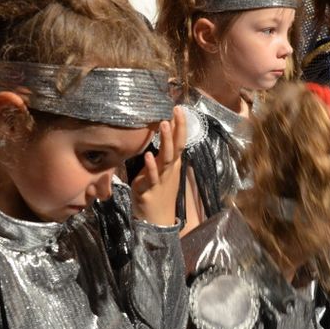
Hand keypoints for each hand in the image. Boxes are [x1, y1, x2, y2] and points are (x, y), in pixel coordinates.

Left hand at [131, 106, 187, 225]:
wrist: (158, 220)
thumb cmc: (159, 193)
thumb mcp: (163, 172)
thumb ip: (163, 156)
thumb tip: (160, 137)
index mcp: (173, 165)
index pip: (180, 142)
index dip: (180, 126)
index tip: (178, 108)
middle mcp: (169, 170)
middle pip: (176, 147)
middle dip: (176, 128)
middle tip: (175, 110)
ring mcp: (161, 180)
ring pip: (166, 159)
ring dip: (166, 141)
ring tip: (163, 124)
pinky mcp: (149, 190)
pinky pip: (150, 177)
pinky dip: (150, 166)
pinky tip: (148, 155)